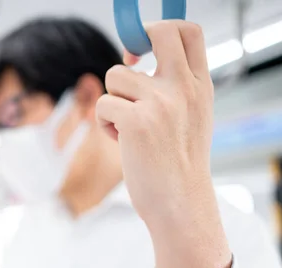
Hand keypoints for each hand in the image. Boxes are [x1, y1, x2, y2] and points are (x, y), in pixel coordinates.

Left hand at [98, 22, 232, 267]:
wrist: (178, 203)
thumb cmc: (176, 163)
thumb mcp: (187, 118)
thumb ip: (169, 88)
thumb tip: (130, 58)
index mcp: (199, 86)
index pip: (189, 32)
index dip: (162, 30)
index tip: (144, 48)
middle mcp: (183, 87)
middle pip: (158, 33)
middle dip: (136, 41)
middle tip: (130, 63)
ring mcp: (159, 102)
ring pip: (115, 76)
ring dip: (113, 101)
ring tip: (127, 128)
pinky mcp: (134, 120)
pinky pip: (103, 105)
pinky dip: (105, 125)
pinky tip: (120, 143)